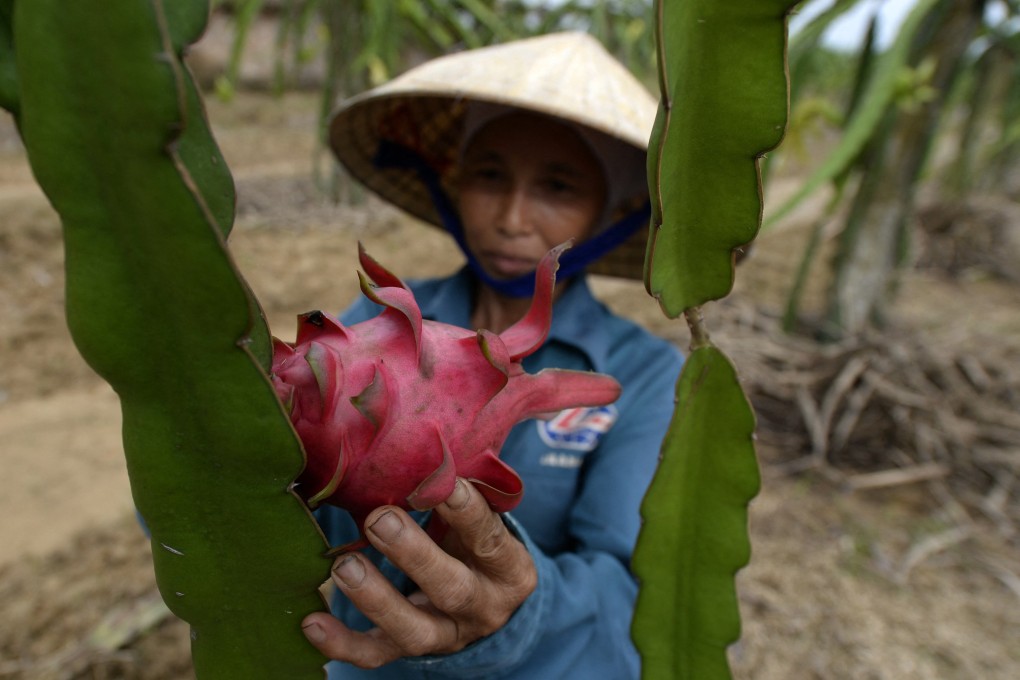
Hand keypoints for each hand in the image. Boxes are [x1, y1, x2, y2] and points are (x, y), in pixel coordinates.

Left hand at [301, 478, 537, 668]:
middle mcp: (482, 608)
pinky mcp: (410, 651)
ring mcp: (446, 635)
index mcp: (508, 569)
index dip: (468, 512)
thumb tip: (422, 445)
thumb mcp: (485, 520)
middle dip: (414, 554)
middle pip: (451, 588)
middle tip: (381, 519)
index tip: (444, 482)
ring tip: (344, 566)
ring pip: (413, 629)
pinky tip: (312, 622)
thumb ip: (460, 494)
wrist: (487, 602)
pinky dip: (343, 644)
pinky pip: (376, 654)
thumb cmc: (477, 542)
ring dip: (376, 599)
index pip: (491, 540)